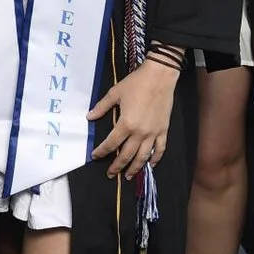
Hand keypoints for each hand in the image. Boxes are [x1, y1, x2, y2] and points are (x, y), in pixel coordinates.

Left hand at [87, 62, 178, 178]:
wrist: (159, 78)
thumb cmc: (135, 84)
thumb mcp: (115, 93)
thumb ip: (101, 107)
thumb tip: (89, 117)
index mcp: (126, 124)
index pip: (111, 143)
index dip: (102, 151)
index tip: (95, 156)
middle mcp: (140, 133)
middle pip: (127, 155)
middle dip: (117, 166)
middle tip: (110, 174)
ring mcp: (153, 133)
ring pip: (143, 156)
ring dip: (135, 168)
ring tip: (128, 176)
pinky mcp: (164, 131)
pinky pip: (160, 149)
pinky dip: (155, 158)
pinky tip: (151, 165)